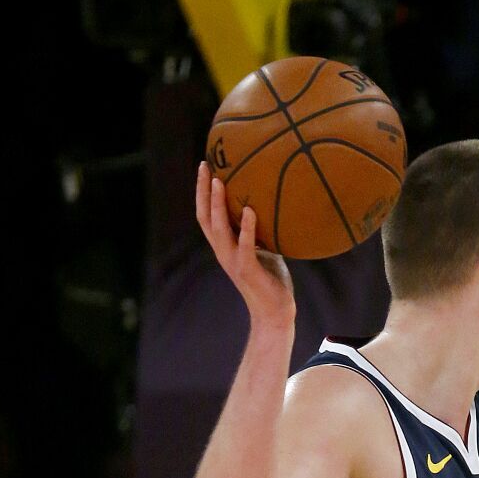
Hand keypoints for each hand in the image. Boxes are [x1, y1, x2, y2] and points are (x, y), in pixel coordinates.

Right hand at [195, 162, 295, 325]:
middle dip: (204, 191)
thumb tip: (270, 206)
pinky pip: (245, 246)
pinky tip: (250, 211)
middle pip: (205, 217)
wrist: (275, 312)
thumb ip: (260, 231)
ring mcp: (234, 261)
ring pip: (219, 228)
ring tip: (221, 181)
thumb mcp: (264, 249)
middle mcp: (223, 251)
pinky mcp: (248, 270)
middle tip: (205, 165)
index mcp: (225, 246)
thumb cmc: (271, 280)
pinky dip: (247, 228)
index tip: (205, 167)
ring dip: (218, 204)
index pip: (206, 215)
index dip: (203, 192)